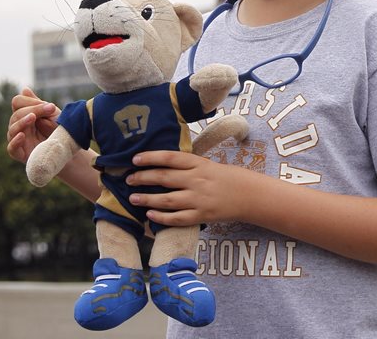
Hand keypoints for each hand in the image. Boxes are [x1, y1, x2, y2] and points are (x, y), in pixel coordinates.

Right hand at [6, 87, 59, 163]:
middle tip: (50, 108)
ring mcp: (19, 140)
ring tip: (33, 117)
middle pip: (16, 114)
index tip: (47, 105)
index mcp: (25, 114)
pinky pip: (11, 148)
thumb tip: (25, 89)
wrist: (66, 150)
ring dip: (22, 122)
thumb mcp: (51, 115)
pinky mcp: (20, 154)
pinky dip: (14, 142)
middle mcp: (19, 126)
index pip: (18, 102)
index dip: (30, 101)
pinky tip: (22, 135)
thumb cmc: (58, 130)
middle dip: (33, 109)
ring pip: (12, 129)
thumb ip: (38, 104)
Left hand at [125, 150, 252, 226]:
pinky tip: (150, 215)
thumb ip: (187, 165)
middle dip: (143, 178)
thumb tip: (162, 163)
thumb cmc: (226, 177)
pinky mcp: (201, 216)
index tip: (135, 159)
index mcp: (199, 164)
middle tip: (128, 179)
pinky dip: (162, 218)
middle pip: (165, 178)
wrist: (248, 195)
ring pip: (168, 200)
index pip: (170, 158)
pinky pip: (178, 219)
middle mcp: (197, 180)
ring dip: (148, 199)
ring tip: (133, 198)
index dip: (151, 158)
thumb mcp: (207, 165)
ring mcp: (199, 199)